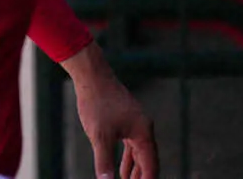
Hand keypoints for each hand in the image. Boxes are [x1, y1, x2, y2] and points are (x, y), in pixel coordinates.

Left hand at [65, 43, 158, 178]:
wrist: (91, 75)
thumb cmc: (96, 103)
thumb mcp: (99, 136)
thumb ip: (105, 162)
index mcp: (144, 133)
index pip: (151, 166)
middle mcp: (144, 127)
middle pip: (148, 161)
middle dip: (141, 178)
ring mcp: (135, 122)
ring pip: (139, 153)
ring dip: (135, 171)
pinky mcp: (126, 118)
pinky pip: (131, 145)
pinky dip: (128, 159)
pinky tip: (121, 169)